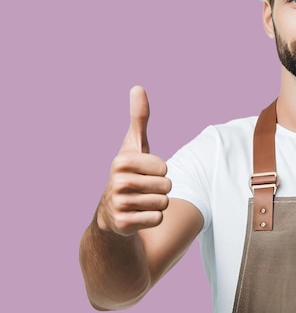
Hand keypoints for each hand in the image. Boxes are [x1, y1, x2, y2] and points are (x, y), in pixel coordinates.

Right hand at [96, 86, 171, 235]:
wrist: (112, 210)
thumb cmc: (130, 172)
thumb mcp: (134, 145)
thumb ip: (139, 118)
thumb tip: (138, 87)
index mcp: (121, 162)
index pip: (164, 167)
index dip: (160, 171)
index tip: (145, 172)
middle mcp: (117, 183)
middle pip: (166, 186)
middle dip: (161, 189)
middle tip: (144, 189)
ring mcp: (118, 205)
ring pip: (163, 204)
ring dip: (157, 204)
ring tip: (141, 201)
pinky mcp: (123, 225)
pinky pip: (157, 219)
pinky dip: (153, 218)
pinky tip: (139, 215)